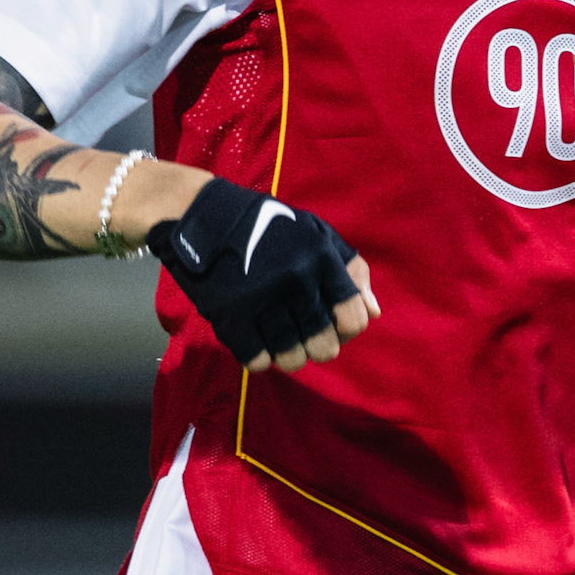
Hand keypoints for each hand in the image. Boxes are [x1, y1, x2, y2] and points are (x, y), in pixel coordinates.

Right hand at [148, 178, 378, 372]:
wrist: (201, 214)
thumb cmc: (266, 226)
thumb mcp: (315, 233)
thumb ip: (350, 270)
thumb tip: (374, 312)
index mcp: (322, 258)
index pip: (354, 318)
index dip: (346, 329)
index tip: (332, 325)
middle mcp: (297, 279)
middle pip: (324, 345)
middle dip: (318, 348)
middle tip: (304, 337)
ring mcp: (263, 298)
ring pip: (291, 357)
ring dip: (288, 357)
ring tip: (280, 342)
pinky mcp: (231, 313)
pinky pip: (256, 360)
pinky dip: (259, 360)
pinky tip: (255, 344)